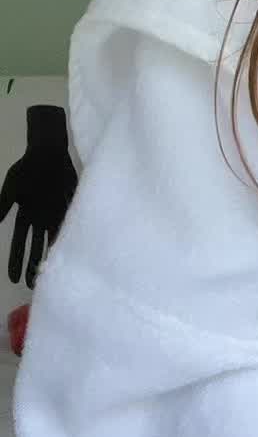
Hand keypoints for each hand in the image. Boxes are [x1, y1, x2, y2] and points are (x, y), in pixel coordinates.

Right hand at [0, 105, 77, 287]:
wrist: (49, 151)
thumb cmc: (27, 168)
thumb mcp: (11, 186)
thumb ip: (3, 204)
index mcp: (25, 215)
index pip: (18, 243)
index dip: (15, 261)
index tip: (12, 279)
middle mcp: (41, 217)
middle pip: (36, 246)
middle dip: (33, 264)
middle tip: (32, 285)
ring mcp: (56, 212)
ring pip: (54, 240)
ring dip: (51, 256)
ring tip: (51, 274)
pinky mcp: (70, 205)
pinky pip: (70, 224)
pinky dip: (70, 238)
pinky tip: (72, 253)